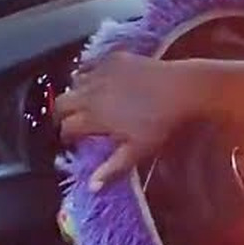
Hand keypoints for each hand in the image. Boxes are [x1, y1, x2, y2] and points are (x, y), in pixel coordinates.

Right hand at [54, 53, 205, 190]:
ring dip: (76, 93)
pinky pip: (90, 63)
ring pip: (74, 82)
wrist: (181, 88)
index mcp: (94, 116)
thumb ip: (112, 167)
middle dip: (63, 114)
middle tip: (73, 122)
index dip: (66, 137)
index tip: (73, 142)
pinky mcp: (113, 58)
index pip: (66, 128)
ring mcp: (101, 72)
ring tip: (87, 102)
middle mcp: (91, 93)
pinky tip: (99, 80)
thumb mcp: (137, 150)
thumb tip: (92, 186)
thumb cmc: (160, 122)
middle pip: (61, 103)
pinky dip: (89, 73)